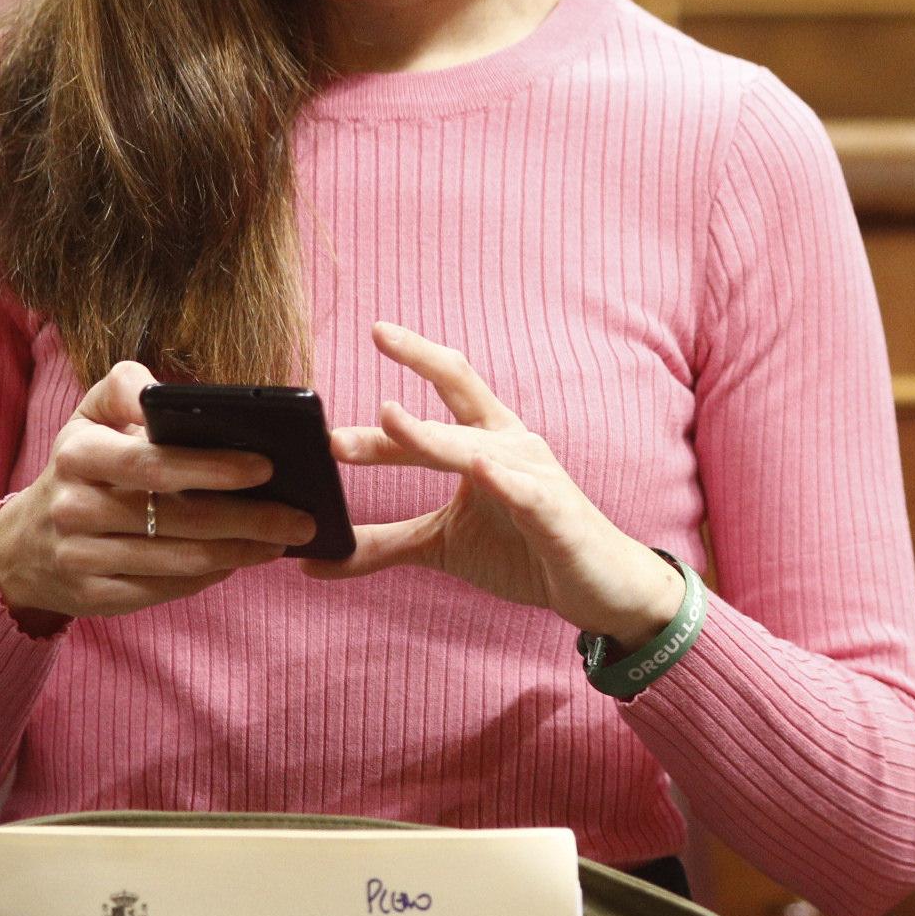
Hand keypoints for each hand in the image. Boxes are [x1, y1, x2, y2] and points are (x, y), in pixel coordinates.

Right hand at [0, 359, 320, 618]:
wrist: (25, 544)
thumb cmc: (82, 465)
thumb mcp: (89, 416)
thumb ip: (124, 388)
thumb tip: (165, 391)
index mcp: (77, 455)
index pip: (152, 462)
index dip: (212, 467)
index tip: (267, 466)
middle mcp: (73, 508)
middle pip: (177, 518)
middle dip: (249, 519)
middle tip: (301, 517)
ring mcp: (79, 558)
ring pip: (178, 561)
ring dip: (240, 552)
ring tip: (283, 539)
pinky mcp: (91, 598)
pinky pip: (164, 591)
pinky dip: (209, 577)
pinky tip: (240, 561)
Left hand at [307, 322, 687, 645]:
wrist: (599, 586)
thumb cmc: (524, 550)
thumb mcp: (442, 545)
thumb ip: (383, 543)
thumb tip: (314, 557)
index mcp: (487, 439)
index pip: (450, 384)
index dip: (416, 353)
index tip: (377, 329)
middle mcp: (511, 444)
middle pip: (459, 401)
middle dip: (408, 391)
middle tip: (352, 393)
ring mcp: (536, 476)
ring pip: (477, 449)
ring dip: (428, 438)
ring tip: (388, 419)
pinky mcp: (555, 515)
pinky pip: (526, 494)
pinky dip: (504, 481)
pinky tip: (480, 470)